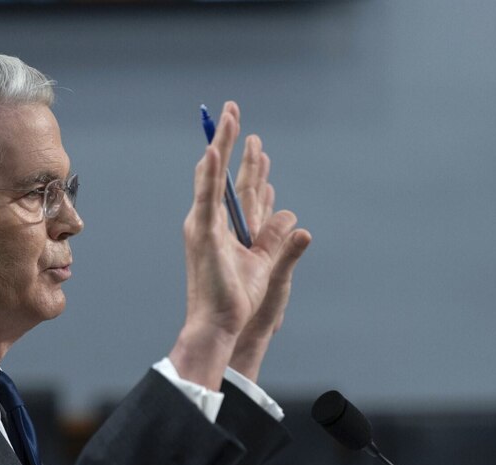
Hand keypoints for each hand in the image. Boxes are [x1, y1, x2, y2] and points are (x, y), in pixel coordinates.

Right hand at [169, 102, 310, 388]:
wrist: (220, 324)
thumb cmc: (238, 302)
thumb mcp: (267, 264)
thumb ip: (276, 237)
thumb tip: (290, 215)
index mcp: (228, 229)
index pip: (238, 187)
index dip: (247, 162)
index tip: (254, 139)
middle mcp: (212, 222)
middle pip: (223, 173)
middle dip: (230, 140)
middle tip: (233, 109)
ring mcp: (204, 226)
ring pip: (213, 176)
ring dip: (221, 144)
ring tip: (227, 117)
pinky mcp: (204, 234)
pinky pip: (208, 197)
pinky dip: (211, 173)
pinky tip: (215, 151)